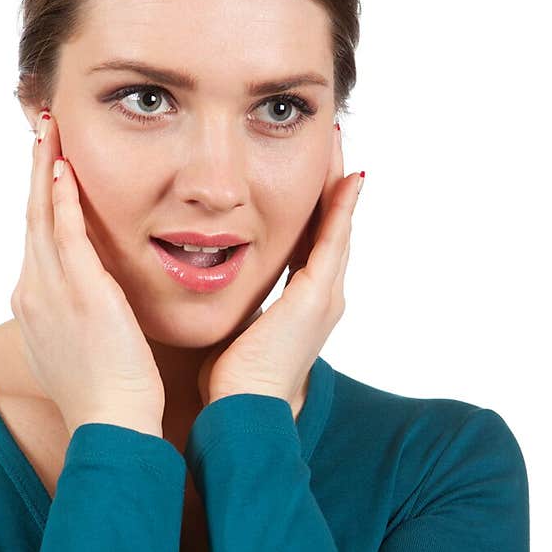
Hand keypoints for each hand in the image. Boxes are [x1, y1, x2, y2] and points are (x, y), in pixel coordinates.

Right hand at [10, 110, 165, 438]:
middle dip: (36, 170)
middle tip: (42, 129)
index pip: (36, 238)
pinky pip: (63, 234)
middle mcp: (33, 292)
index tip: (48, 166)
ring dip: (45, 168)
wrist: (112, 425)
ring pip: (40, 215)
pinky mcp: (77, 293)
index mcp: (35, 306)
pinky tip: (65, 169)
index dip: (40, 198)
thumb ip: (86, 319)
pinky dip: (61, 199)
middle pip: (30, 216)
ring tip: (50, 129)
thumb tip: (96, 308)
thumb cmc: (109, 398)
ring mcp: (50, 292)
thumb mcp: (86, 350)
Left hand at [197, 124, 362, 417]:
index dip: (312, 203)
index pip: (310, 239)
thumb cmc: (231, 381)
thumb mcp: (235, 327)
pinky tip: (346, 175)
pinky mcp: (317, 296)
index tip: (308, 167)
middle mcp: (322, 295)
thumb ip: (234, 303)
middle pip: (331, 225)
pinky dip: (342, 206)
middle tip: (331, 140)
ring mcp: (325, 295)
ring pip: (338, 225)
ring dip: (338, 182)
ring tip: (337, 143)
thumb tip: (206, 283)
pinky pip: (334, 239)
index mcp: (302, 303)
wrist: (244, 411)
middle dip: (331, 183)